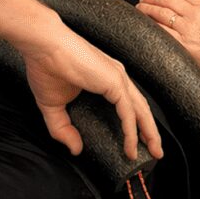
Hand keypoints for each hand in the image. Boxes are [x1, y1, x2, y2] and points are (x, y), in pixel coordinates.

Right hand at [19, 16, 162, 160]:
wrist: (43, 45)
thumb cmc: (45, 67)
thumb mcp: (52, 106)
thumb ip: (63, 128)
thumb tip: (75, 149)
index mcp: (105, 79)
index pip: (128, 105)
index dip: (135, 125)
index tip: (138, 144)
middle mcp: (116, 78)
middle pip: (141, 109)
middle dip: (150, 132)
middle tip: (156, 152)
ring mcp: (117, 79)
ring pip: (141, 111)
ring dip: (149, 133)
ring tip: (154, 153)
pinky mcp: (114, 82)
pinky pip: (128, 112)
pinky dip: (131, 131)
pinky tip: (130, 147)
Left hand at [136, 0, 199, 74]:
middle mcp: (195, 15)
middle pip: (167, 0)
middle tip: (142, 1)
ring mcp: (188, 29)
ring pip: (160, 13)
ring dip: (146, 9)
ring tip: (139, 9)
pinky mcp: (182, 44)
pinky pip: (161, 31)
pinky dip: (150, 26)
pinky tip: (143, 25)